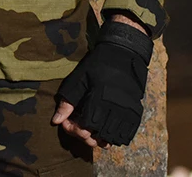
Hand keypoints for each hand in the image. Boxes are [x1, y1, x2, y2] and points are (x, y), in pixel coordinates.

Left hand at [51, 17, 152, 147]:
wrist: (122, 53)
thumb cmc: (97, 65)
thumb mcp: (78, 79)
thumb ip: (68, 101)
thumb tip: (55, 121)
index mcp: (99, 97)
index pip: (86, 126)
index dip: (75, 129)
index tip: (69, 123)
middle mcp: (115, 107)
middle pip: (100, 135)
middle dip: (87, 136)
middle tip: (80, 127)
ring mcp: (127, 111)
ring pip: (113, 138)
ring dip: (101, 138)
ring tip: (92, 129)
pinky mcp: (135, 112)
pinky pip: (127, 134)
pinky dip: (116, 137)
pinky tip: (106, 130)